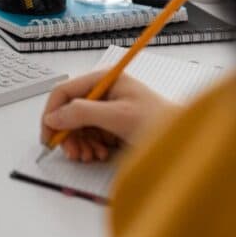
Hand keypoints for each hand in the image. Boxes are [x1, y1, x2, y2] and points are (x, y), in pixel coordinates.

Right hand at [40, 71, 178, 161]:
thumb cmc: (160, 123)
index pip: (64, 92)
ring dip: (79, 143)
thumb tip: (53, 117)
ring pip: (77, 127)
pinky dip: (90, 147)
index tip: (48, 136)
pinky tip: (99, 154)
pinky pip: (90, 136)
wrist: (187, 142)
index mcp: (103, 80)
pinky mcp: (112, 126)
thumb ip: (83, 113)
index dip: (52, 113)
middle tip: (72, 153)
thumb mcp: (118, 116)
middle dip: (68, 134)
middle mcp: (103, 92)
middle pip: (69, 111)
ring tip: (89, 156)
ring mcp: (108, 110)